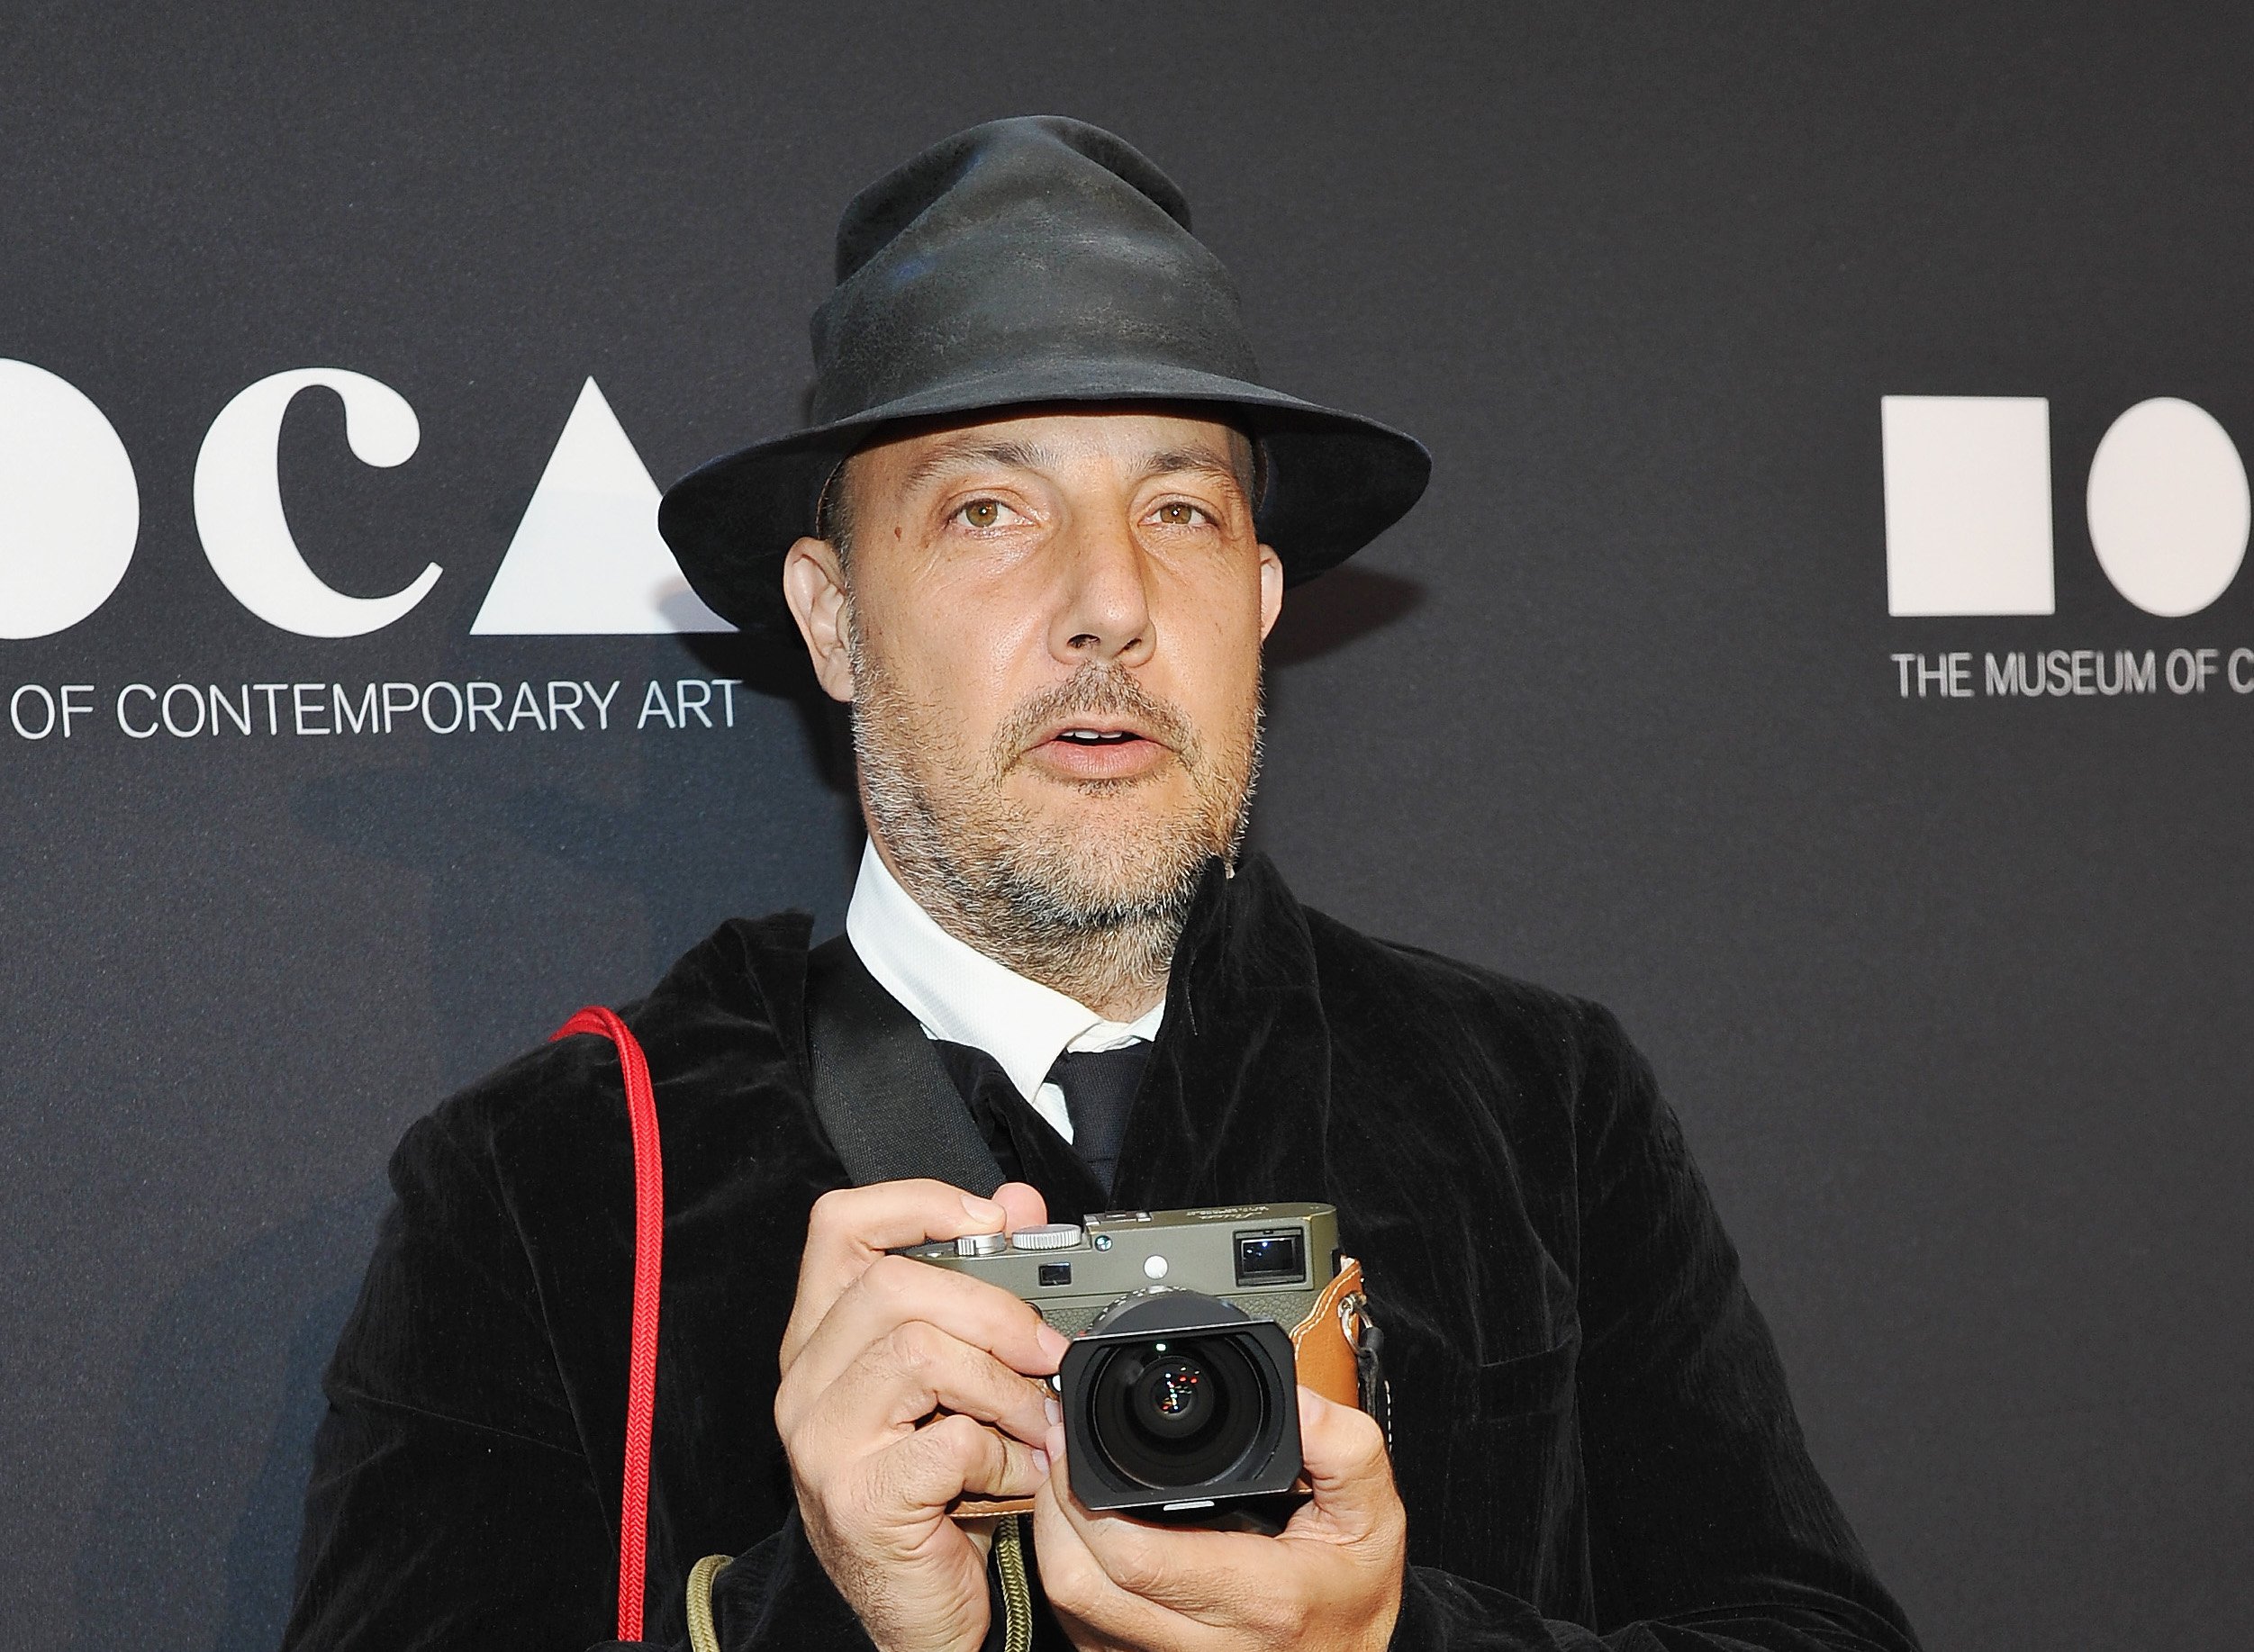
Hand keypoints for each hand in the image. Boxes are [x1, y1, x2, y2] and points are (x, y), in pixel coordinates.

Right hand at [775, 1178, 1067, 1651]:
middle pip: (893, 1284)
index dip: (917, 1202)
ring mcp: (822, 1442)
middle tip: (1047, 1349)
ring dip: (1005, 1385)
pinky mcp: (859, 1500)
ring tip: (1037, 1419)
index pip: (840, 1226)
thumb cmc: (932, 1490)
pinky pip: (949, 1441)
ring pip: (917, 1352)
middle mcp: (806, 1383)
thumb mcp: (955, 1378)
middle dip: (993, 1308)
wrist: (910, 1611)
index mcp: (822, 1337)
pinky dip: (1006, 1452)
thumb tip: (1019, 1203)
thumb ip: (979, 1286)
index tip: (991, 1219)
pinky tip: (1019, 1473)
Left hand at [1032, 1384, 1406, 1651]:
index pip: (1136, 1557)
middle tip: (1058, 1452)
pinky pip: (1081, 1629)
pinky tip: (1082, 1534)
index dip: (1086, 1497)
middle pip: (1080, 1585)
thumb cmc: (1353, 1593)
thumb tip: (1295, 1397)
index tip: (1076, 1441)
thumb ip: (1341, 1446)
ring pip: (1070, 1611)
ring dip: (1054, 1541)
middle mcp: (1204, 1646)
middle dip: (1054, 1510)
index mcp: (1258, 1600)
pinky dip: (1070, 1576)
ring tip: (1064, 1484)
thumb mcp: (1372, 1514)